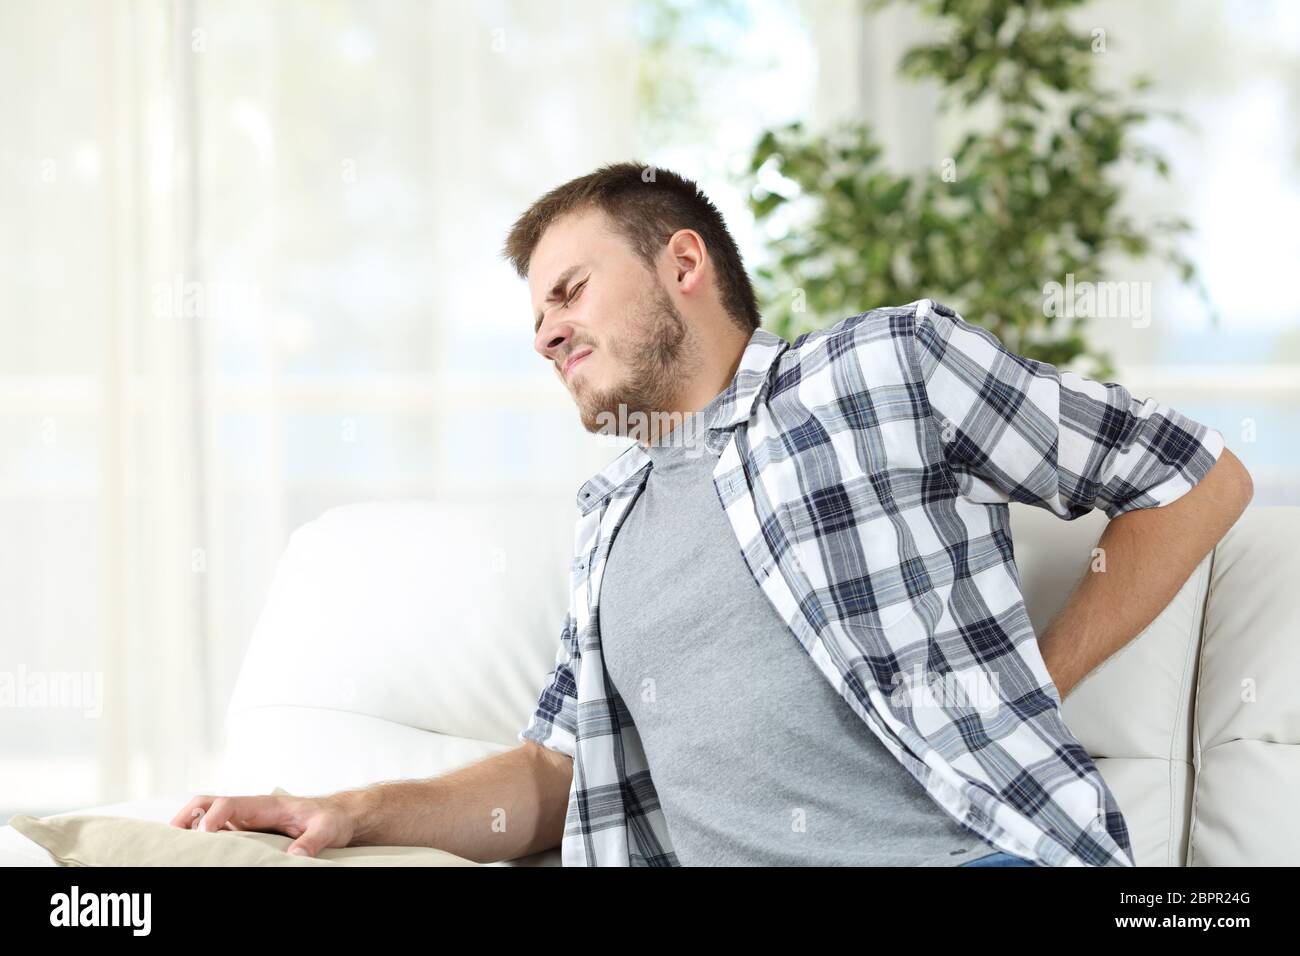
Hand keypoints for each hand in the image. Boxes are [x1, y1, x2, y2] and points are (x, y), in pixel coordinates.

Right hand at [168, 792, 356, 857]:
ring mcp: (245, 820)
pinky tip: (191, 852)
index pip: (230, 804)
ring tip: (172, 846)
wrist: (337, 817)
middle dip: (187, 816)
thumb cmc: (330, 818)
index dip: (214, 817)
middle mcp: (250, 809)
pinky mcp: (245, 832)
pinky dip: (199, 837)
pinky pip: (216, 831)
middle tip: (171, 837)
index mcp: (265, 804)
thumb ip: (312, 840)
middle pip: (208, 803)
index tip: (204, 835)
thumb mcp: (327, 828)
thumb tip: (295, 856)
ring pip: (206, 816)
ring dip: (187, 826)